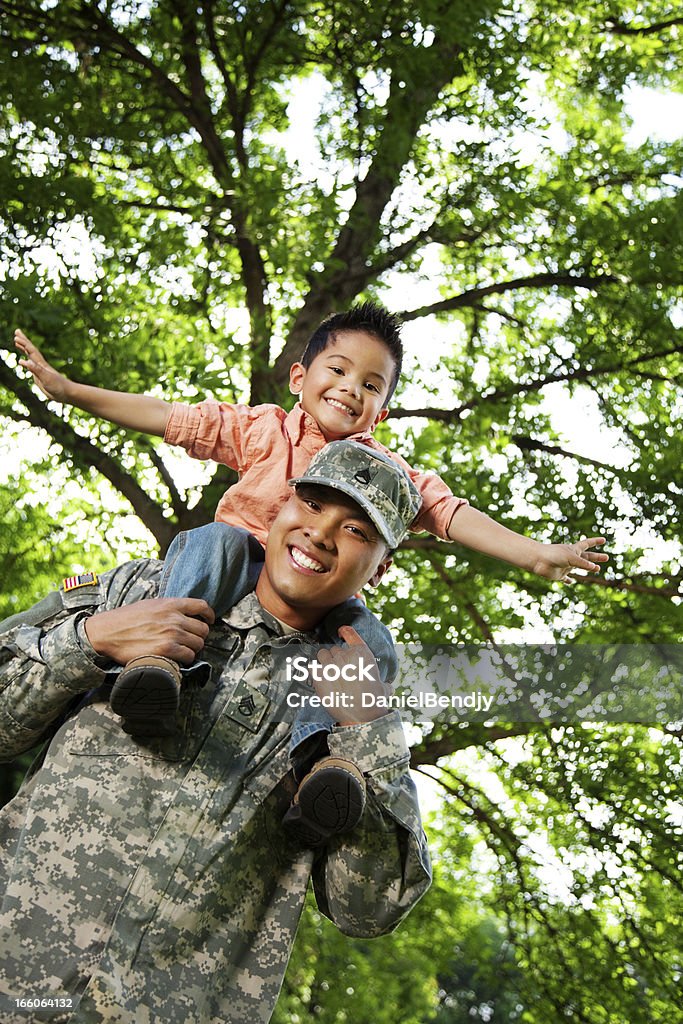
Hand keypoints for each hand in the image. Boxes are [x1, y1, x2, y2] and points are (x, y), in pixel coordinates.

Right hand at [14, 329, 72, 402]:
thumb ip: (36, 370)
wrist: (67, 393)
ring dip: (24, 349)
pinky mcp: (40, 376)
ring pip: (30, 356)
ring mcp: (40, 370)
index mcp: (41, 364)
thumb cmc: (58, 386)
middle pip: (31, 350)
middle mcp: (40, 365)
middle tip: (17, 331)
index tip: (16, 336)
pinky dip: (27, 361)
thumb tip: (24, 361)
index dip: (24, 343)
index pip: (31, 351)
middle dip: (23, 341)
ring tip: (17, 342)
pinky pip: (31, 366)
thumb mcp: (46, 378)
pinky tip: (25, 361)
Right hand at [84, 598, 214, 664]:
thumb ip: (168, 608)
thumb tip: (181, 613)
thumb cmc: (125, 619)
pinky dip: (186, 658)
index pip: (201, 606)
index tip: (209, 621)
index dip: (209, 615)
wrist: (107, 632)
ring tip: (183, 650)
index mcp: (170, 604)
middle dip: (199, 636)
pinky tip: (178, 658)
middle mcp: (174, 618)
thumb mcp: (149, 605)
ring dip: (193, 649)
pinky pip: (189, 656)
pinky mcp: (166, 650)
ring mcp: (172, 634)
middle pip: (203, 629)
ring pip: (198, 644)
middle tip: (191, 641)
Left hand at [313, 626, 389, 725]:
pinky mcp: (319, 676)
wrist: (361, 717)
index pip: (349, 632)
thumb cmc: (373, 702)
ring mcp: (331, 665)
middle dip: (336, 657)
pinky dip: (315, 672)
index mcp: (362, 654)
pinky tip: (320, 679)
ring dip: (324, 661)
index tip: (341, 632)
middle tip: (339, 670)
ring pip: (322, 655)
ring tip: (328, 672)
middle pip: (334, 648)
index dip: (344, 631)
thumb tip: (387, 687)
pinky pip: (313, 667)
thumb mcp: (384, 689)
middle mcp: (345, 656)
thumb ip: (383, 684)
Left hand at [531, 537, 608, 581]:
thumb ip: (582, 563)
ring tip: (597, 570)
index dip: (595, 542)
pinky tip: (570, 582)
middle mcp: (570, 557)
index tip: (604, 540)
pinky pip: (565, 578)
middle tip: (607, 558)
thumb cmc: (553, 555)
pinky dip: (568, 580)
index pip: (587, 544)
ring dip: (588, 568)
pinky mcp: (559, 575)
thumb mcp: (571, 558)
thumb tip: (595, 568)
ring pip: (579, 567)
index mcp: (573, 550)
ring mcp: (565, 566)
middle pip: (587, 557)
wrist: (537, 560)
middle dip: (597, 557)